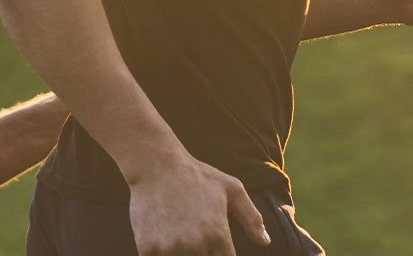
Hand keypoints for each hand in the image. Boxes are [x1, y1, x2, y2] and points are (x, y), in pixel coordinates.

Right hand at [127, 156, 269, 254]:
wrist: (157, 165)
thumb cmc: (197, 175)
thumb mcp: (232, 189)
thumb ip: (251, 217)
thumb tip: (266, 242)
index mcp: (218, 235)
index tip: (212, 245)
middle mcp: (196, 245)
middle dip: (199, 254)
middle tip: (191, 235)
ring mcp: (171, 248)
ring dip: (178, 254)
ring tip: (176, 236)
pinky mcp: (147, 248)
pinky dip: (157, 253)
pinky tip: (159, 240)